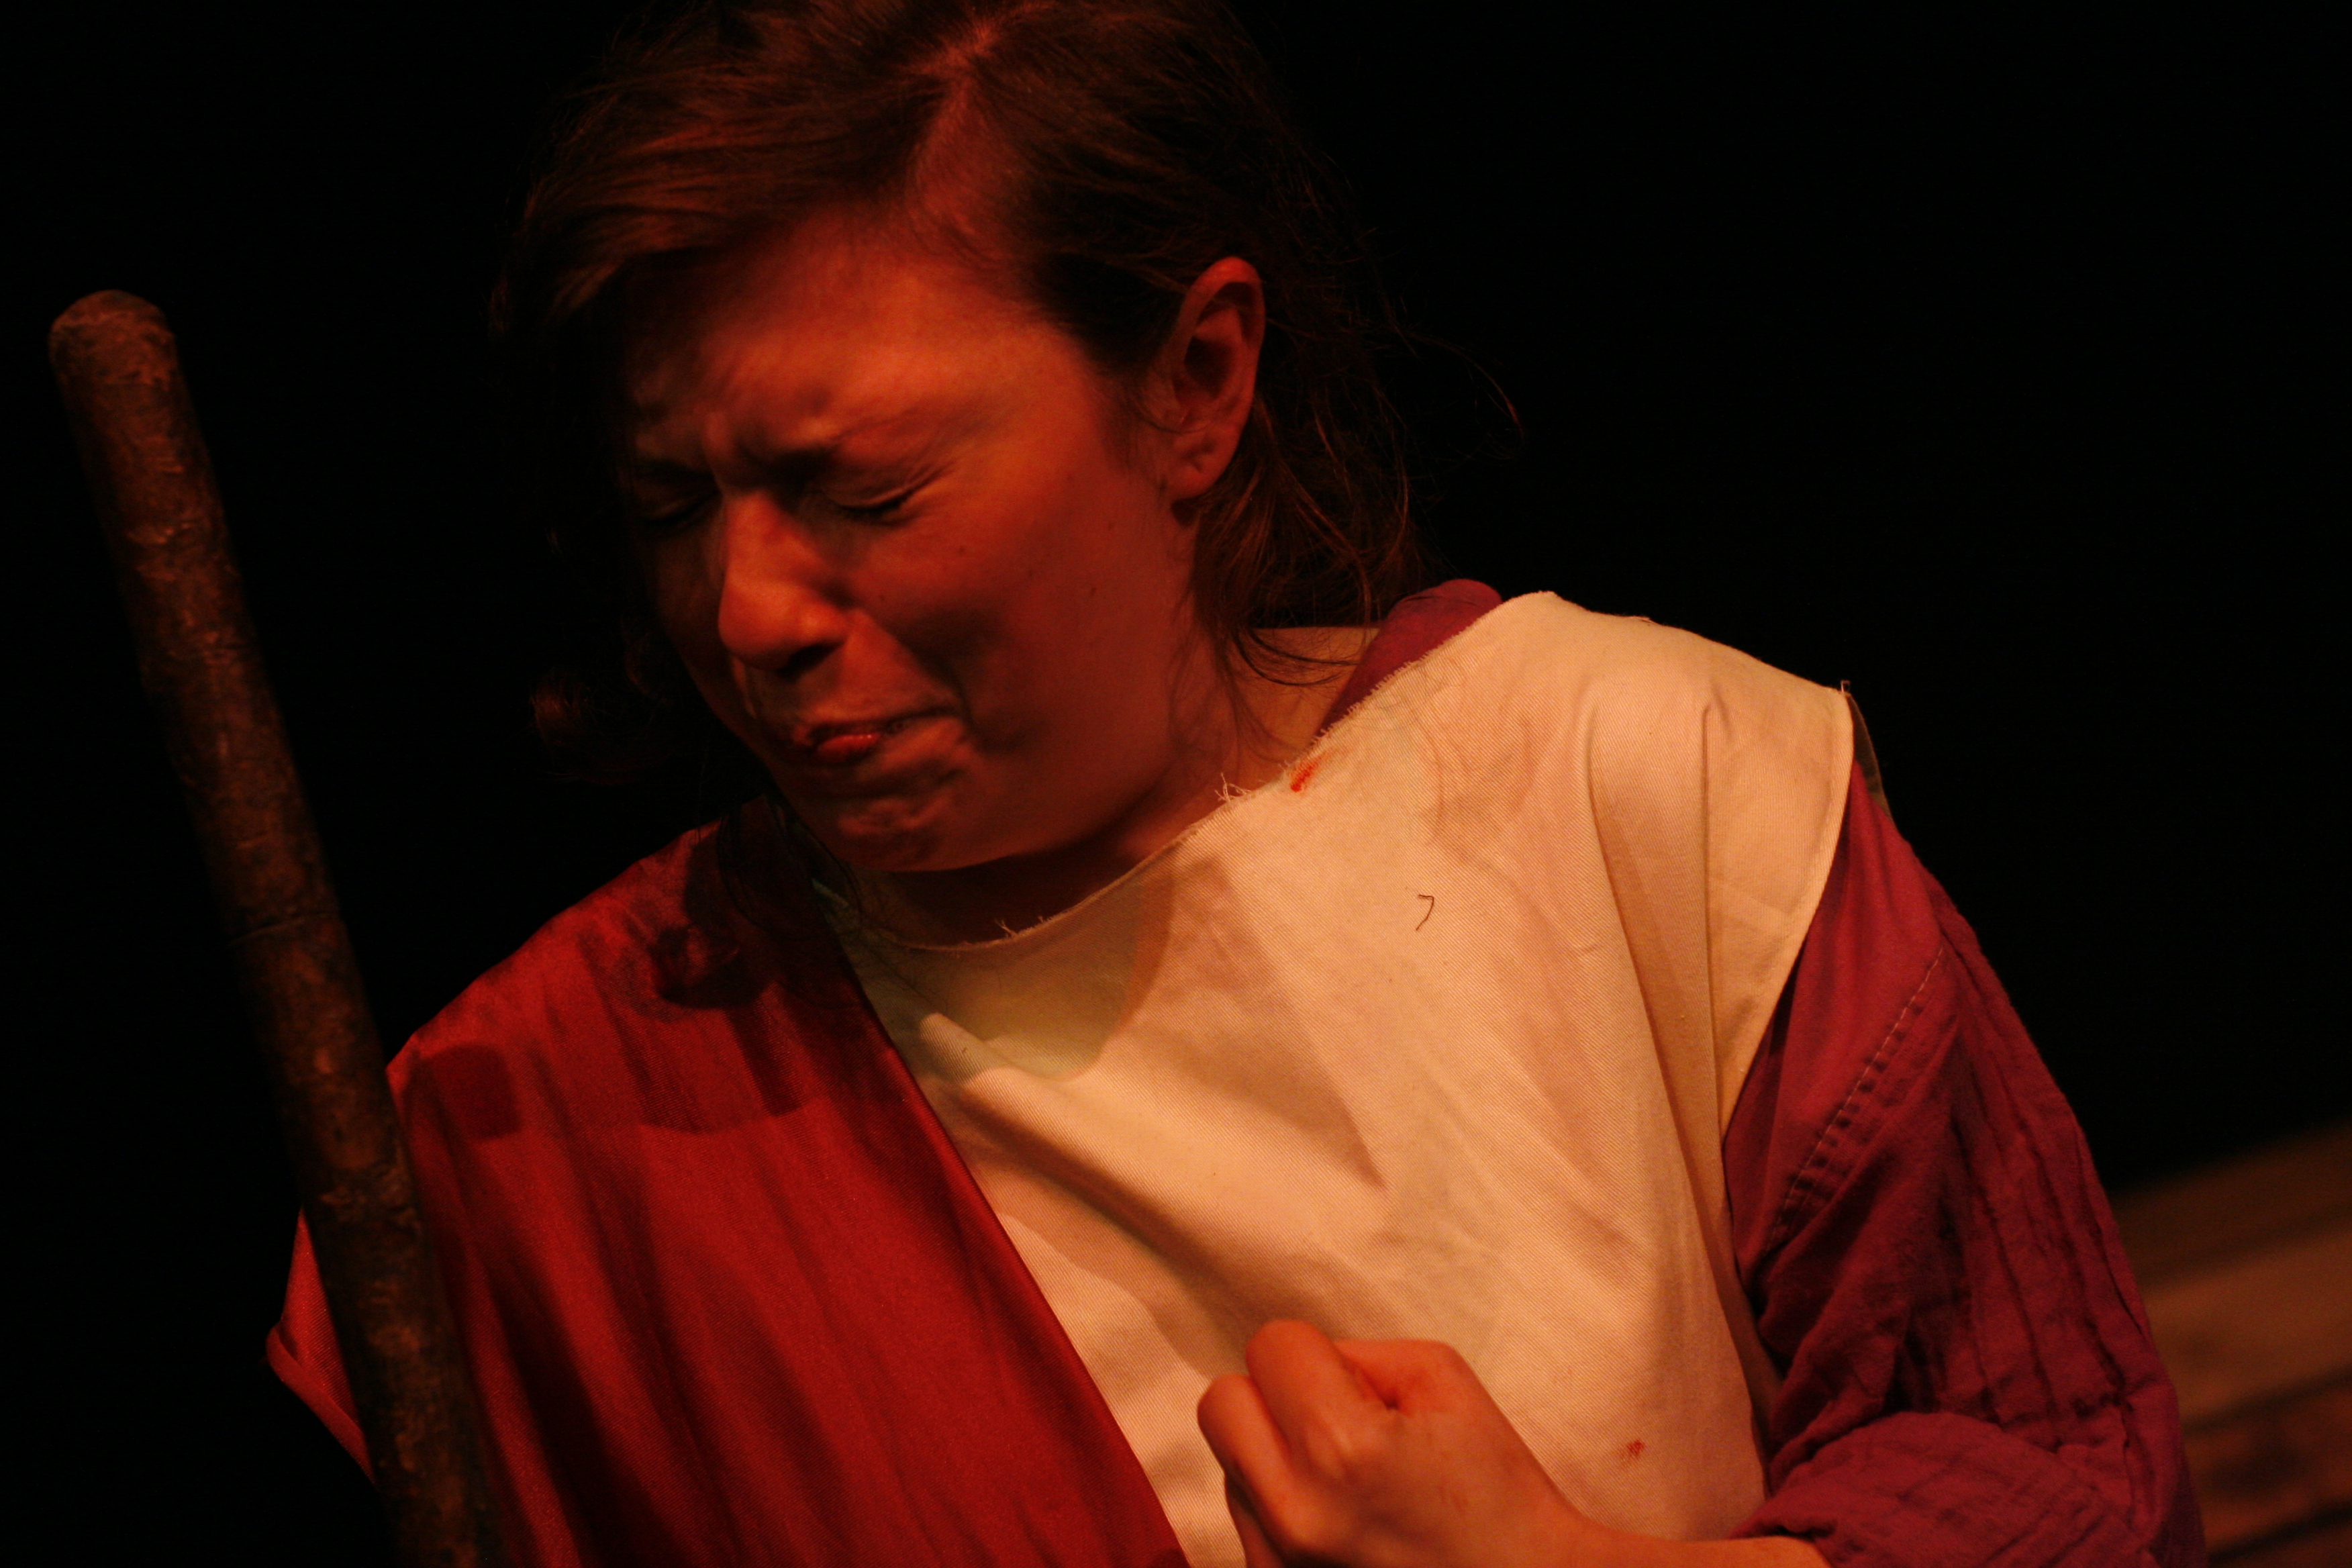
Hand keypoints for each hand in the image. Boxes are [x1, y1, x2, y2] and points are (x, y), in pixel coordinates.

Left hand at [1196, 1319, 1596, 1566]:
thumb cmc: (1496, 1492)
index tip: (1353, 1384)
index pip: (1269, 1345)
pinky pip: (1246, 1522)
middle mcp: (1294, 1513)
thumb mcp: (1444, 1383)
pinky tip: (1340, 1520)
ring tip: (1347, 1482)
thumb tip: (1308, 1362)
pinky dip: (1281, 1508)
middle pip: (1220, 1404)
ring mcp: (1277, 1564)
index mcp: (1341, 1446)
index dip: (1315, 1353)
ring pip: (1230, 1465)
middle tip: (1332, 1417)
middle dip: (1273, 1396)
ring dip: (1275, 1457)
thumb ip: (1361, 1354)